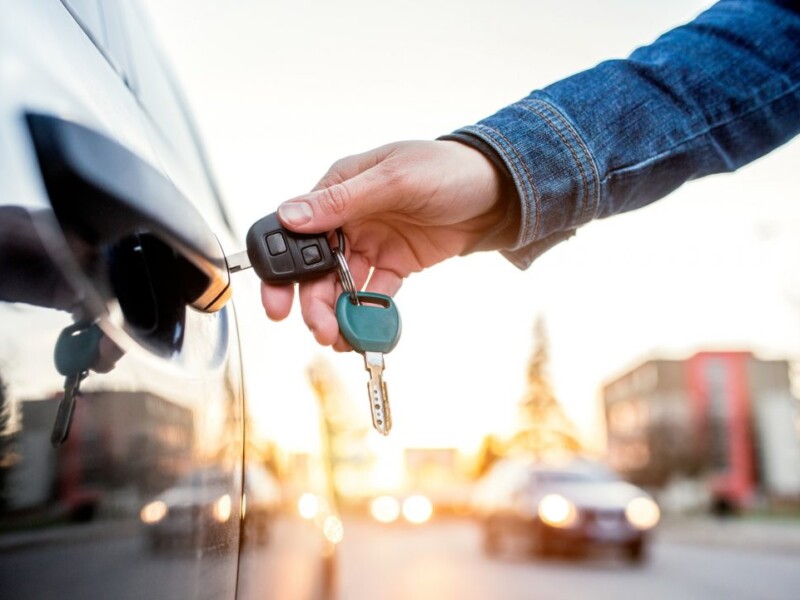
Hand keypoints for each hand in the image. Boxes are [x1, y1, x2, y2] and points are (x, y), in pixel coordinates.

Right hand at [261, 140, 507, 348]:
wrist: (500, 191)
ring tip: (341, 339)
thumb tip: (290, 215)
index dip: (282, 269)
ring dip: (338, 314)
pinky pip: (375, 294)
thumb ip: (342, 201)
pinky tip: (366, 332)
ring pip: (342, 286)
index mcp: (338, 189)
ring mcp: (372, 243)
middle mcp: (349, 218)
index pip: (295, 231)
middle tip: (320, 330)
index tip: (277, 303)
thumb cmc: (447, 169)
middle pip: (315, 267)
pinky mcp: (395, 264)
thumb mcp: (395, 179)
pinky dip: (369, 314)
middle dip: (313, 302)